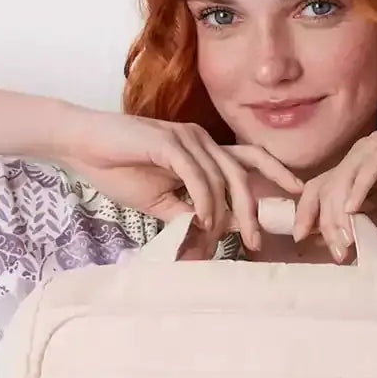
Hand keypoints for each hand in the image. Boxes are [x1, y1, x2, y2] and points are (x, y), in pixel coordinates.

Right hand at [58, 106, 301, 252]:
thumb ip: (185, 215)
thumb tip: (206, 238)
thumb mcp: (158, 202)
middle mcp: (201, 139)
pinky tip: (202, 219)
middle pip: (243, 172)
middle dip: (253, 208)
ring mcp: (185, 138)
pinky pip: (195, 174)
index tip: (294, 199)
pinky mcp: (167, 142)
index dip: (277, 175)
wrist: (81, 145)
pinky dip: (202, 199)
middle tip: (257, 239)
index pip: (251, 160)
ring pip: (221, 177)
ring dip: (223, 211)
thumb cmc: (118, 169)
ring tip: (223, 236)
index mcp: (204, 150)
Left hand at [292, 129, 376, 260]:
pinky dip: (357, 189)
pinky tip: (354, 210)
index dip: (306, 215)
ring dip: (339, 213)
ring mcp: (374, 149)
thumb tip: (333, 246)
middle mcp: (358, 158)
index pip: (318, 191)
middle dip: (323, 222)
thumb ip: (361, 228)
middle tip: (337, 251)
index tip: (303, 241)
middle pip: (323, 186)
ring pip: (341, 179)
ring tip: (347, 240)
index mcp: (354, 174)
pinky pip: (367, 167)